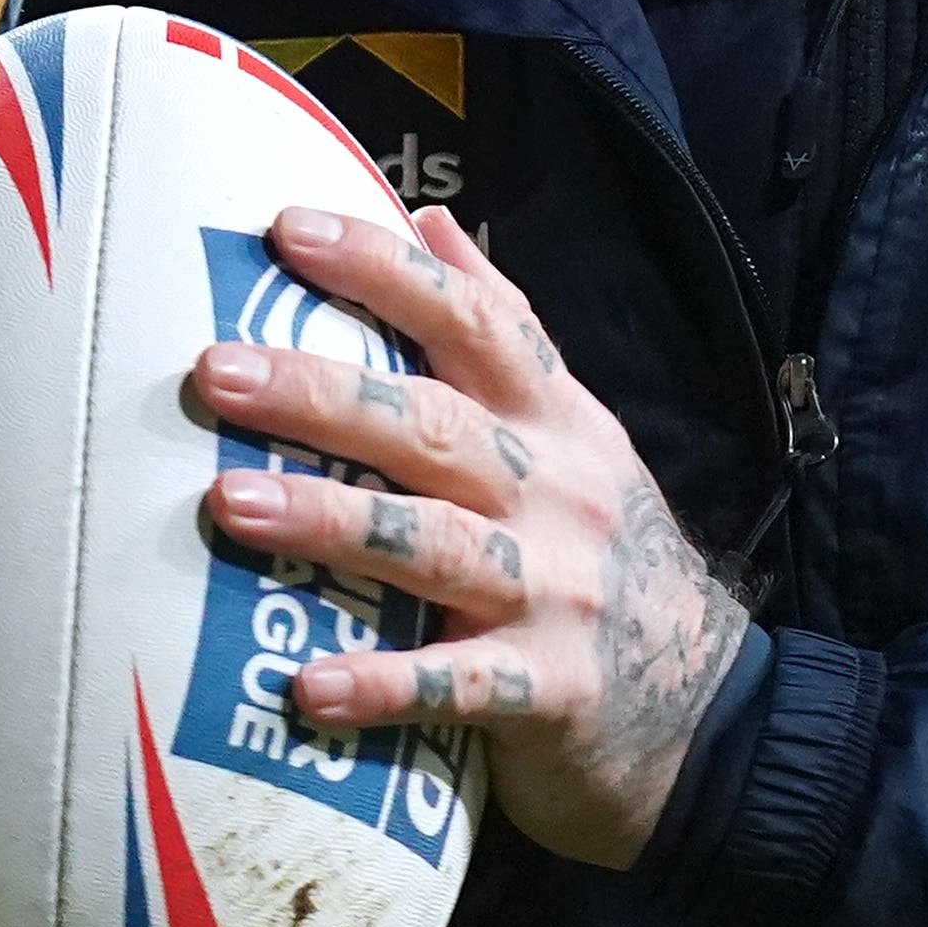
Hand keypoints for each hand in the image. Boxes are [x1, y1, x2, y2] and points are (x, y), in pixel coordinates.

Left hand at [192, 204, 751, 867]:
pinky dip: (384, 685)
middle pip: (431, 425)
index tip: (285, 230)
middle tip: (217, 372)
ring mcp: (556, 590)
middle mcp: (556, 490)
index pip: (471, 320)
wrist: (709, 705)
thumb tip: (430, 221)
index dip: (382, 271)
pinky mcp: (550, 689)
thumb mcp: (572, 428)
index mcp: (555, 417)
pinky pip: (458, 683)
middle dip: (322, 394)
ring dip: (330, 522)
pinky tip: (307, 686)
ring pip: (434, 543)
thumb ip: (503, 330)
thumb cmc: (601, 549)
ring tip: (229, 504)